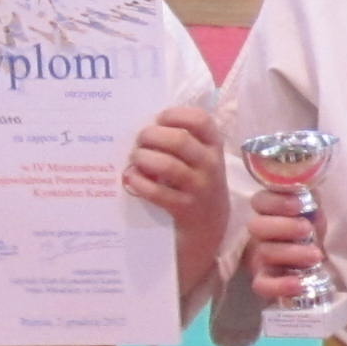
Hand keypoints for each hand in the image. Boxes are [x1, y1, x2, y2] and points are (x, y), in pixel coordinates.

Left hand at [131, 105, 232, 292]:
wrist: (208, 230)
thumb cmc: (195, 187)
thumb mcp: (199, 162)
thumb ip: (182, 143)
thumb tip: (145, 126)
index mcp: (214, 148)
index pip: (201, 120)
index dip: (175, 115)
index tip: (159, 120)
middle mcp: (211, 166)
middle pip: (179, 140)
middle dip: (150, 136)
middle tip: (139, 142)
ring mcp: (200, 189)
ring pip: (168, 165)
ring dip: (143, 159)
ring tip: (134, 161)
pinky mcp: (185, 210)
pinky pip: (157, 192)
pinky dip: (140, 183)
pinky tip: (131, 180)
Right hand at [245, 182, 325, 303]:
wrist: (314, 261)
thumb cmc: (310, 230)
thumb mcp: (313, 210)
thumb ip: (310, 198)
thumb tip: (312, 185)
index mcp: (267, 211)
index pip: (260, 201)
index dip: (277, 202)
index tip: (299, 205)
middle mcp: (258, 233)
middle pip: (258, 226)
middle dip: (285, 227)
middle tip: (307, 230)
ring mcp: (258, 257)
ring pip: (265, 253)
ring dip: (293, 254)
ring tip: (316, 255)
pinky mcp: (263, 280)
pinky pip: (262, 285)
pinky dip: (280, 285)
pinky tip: (299, 284)